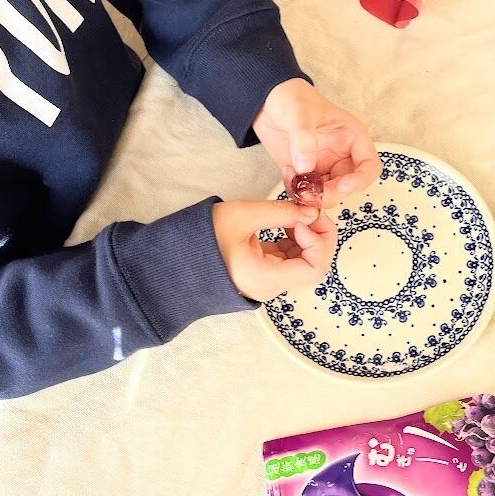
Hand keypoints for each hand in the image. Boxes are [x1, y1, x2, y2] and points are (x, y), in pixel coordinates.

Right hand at [213, 200, 337, 301]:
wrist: (175, 258)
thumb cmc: (202, 238)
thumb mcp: (241, 216)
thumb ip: (280, 212)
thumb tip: (312, 212)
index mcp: (266, 279)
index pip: (315, 269)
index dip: (318, 242)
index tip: (303, 218)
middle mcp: (271, 286)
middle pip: (314, 266)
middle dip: (319, 236)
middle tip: (310, 209)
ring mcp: (268, 280)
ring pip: (304, 260)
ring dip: (307, 234)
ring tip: (296, 209)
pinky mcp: (264, 272)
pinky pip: (289, 257)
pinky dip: (294, 237)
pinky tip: (286, 219)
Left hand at [254, 79, 381, 206]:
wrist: (266, 101)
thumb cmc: (291, 98)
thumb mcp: (299, 112)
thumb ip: (304, 139)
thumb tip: (306, 168)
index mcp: (352, 138)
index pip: (370, 166)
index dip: (361, 180)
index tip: (342, 186)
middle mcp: (341, 155)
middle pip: (348, 187)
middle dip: (331, 193)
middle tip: (312, 192)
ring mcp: (323, 166)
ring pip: (328, 194)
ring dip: (313, 196)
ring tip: (294, 179)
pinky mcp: (305, 174)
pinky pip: (307, 193)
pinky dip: (297, 192)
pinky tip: (286, 173)